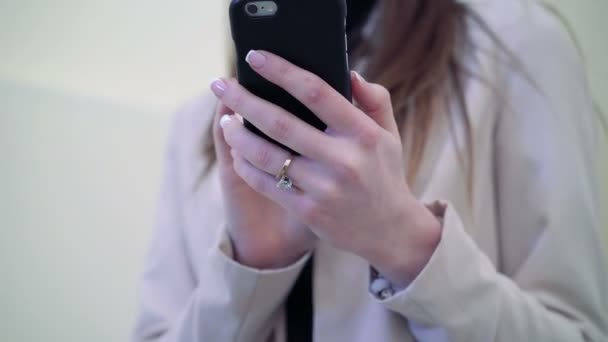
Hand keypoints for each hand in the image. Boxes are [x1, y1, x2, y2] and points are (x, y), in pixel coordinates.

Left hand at [212, 50, 441, 286]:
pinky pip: (266, 184)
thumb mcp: (388, 134)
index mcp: (361, 133)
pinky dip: (246, 165)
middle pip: (279, 122)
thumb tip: (349, 72)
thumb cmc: (383, 174)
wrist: (389, 231)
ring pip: (265, 155)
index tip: (255, 57)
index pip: (316, 92)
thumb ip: (374, 100)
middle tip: (219, 84)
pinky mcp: (308, 211)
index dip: (281, 71)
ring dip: (237, 135)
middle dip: (243, 99)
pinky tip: (237, 152)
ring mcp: (323, 188)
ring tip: (226, 120)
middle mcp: (342, 160)